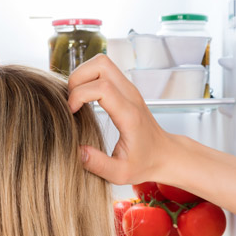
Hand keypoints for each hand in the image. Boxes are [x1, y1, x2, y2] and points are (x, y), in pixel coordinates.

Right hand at [67, 55, 175, 186]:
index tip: (71, 113)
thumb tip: (77, 151)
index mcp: (129, 114)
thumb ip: (98, 165)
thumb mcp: (120, 174)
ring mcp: (129, 88)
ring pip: (101, 62)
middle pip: (100, 64)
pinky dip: (88, 77)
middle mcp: (130, 95)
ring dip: (82, 75)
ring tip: (75, 98)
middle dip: (77, 78)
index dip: (79, 95)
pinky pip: (103, 70)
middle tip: (70, 101)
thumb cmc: (143, 164)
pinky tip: (84, 99)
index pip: (102, 88)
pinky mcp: (125, 88)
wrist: (164, 154)